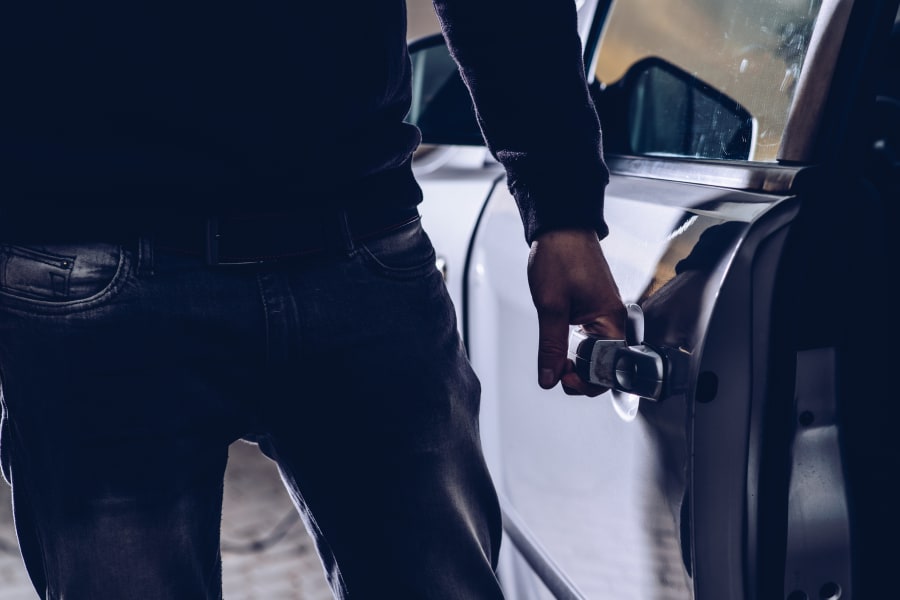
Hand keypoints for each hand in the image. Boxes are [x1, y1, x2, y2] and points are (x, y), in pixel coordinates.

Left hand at [527, 228, 626, 395]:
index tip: (562, 378)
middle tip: (556, 371)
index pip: (611, 370)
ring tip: (557, 361)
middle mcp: (614, 321)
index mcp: (612, 321)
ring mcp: (605, 316)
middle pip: (606, 367)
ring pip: (597, 355)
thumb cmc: (560, 256)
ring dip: (577, 364)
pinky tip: (561, 347)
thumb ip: (551, 347)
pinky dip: (576, 350)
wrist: (560, 228)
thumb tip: (549, 378)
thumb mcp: (550, 306)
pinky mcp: (595, 311)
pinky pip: (592, 341)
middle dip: (581, 376)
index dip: (587, 382)